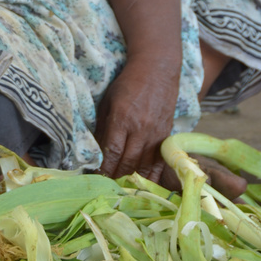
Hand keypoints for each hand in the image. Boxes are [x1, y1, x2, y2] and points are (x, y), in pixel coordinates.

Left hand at [95, 57, 179, 181]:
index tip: (96, 177)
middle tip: (106, 186)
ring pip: (143, 166)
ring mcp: (156, 134)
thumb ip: (103, 126)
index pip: (112, 151)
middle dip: (115, 176)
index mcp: (123, 118)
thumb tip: (94, 150)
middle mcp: (140, 129)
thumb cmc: (127, 84)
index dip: (104, 168)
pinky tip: (144, 186)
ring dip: (131, 179)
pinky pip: (159, 163)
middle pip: (127, 162)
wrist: (156, 72)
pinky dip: (152, 177)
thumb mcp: (108, 101)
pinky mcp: (167, 137)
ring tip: (121, 188)